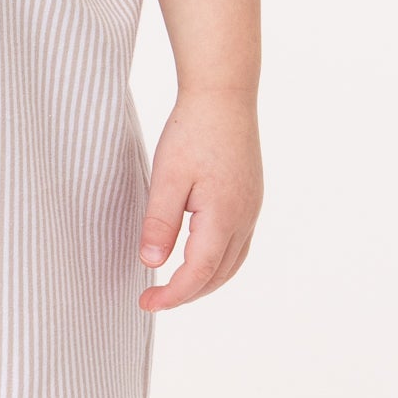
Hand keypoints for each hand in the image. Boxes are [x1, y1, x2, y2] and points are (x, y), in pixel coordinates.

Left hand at [137, 88, 262, 310]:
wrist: (224, 94)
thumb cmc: (193, 130)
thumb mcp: (167, 176)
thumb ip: (160, 222)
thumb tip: (151, 264)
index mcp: (224, 217)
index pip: (199, 273)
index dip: (173, 295)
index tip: (146, 303)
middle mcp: (244, 218)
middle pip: (219, 275)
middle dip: (188, 293)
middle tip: (154, 299)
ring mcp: (252, 209)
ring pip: (232, 263)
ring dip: (205, 281)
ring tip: (174, 286)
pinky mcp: (250, 198)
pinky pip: (237, 244)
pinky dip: (217, 261)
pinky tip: (198, 255)